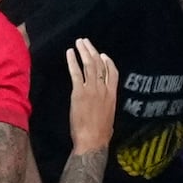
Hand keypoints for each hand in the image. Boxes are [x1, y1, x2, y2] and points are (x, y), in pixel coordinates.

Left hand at [66, 37, 120, 156]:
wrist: (92, 141)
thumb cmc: (101, 134)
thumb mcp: (109, 116)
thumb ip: (107, 105)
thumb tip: (104, 104)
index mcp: (112, 95)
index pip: (113, 73)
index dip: (108, 62)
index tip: (102, 54)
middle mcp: (103, 89)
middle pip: (99, 64)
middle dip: (92, 51)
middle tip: (86, 42)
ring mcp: (91, 90)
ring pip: (89, 65)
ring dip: (83, 51)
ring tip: (79, 42)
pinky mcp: (79, 93)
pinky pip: (76, 73)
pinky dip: (72, 61)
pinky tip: (70, 54)